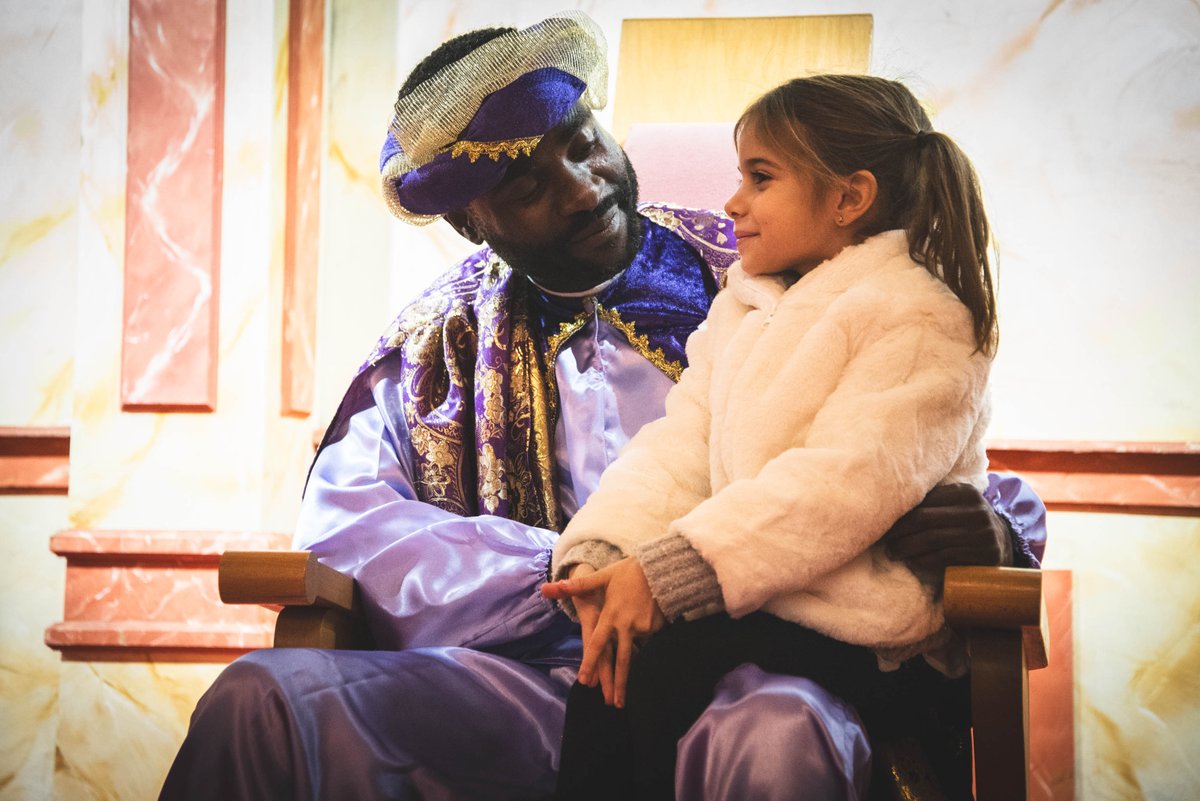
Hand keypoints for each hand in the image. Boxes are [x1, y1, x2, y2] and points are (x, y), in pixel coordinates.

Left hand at [543, 558, 664, 707]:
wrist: (660, 568)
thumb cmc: (628, 572)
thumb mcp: (603, 576)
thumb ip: (578, 585)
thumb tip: (549, 587)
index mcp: (611, 616)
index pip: (597, 644)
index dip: (590, 663)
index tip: (585, 682)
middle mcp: (626, 625)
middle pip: (622, 660)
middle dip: (619, 684)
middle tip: (615, 704)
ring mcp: (643, 628)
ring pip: (635, 653)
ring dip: (633, 675)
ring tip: (627, 695)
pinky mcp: (657, 628)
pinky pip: (647, 643)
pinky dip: (644, 651)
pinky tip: (644, 659)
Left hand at [882, 483, 1010, 596]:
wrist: (1002, 544)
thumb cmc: (966, 523)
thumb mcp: (955, 506)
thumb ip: (932, 503)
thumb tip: (888, 505)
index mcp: (965, 493)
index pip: (925, 501)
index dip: (900, 513)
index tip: (883, 522)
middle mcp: (976, 510)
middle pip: (925, 520)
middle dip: (900, 532)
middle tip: (885, 541)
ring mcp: (983, 533)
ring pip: (933, 540)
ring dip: (907, 548)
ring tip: (893, 553)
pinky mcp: (985, 554)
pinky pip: (945, 557)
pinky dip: (924, 560)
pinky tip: (912, 562)